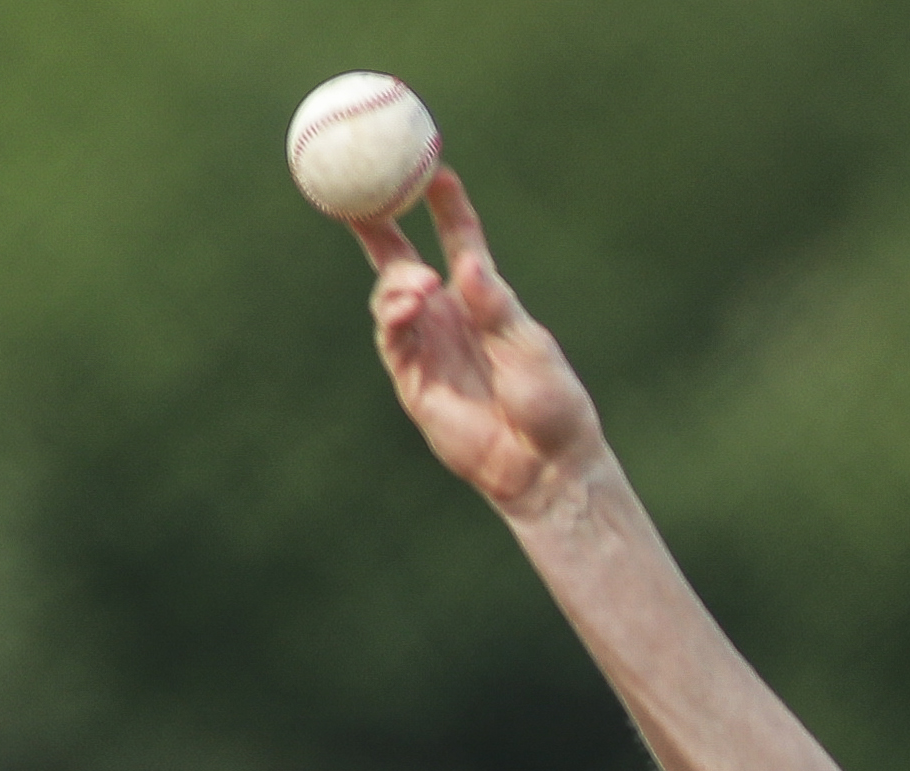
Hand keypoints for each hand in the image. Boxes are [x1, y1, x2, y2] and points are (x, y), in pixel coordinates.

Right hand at [353, 169, 607, 519]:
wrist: (544, 464)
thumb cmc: (551, 403)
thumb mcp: (529, 347)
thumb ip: (495, 306)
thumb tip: (469, 263)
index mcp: (483, 298)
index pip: (458, 238)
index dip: (443, 203)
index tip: (433, 167)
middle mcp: (449, 314)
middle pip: (400, 256)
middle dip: (376, 222)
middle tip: (359, 190)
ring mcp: (427, 344)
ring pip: (390, 292)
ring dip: (397, 279)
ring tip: (419, 285)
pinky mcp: (413, 379)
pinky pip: (391, 337)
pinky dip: (393, 314)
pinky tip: (409, 304)